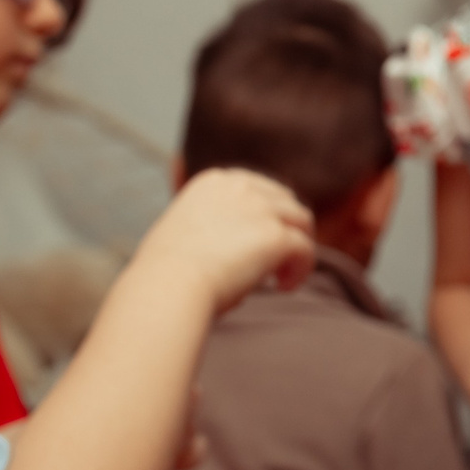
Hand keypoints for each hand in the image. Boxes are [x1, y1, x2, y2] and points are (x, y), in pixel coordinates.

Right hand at [133, 168, 316, 315]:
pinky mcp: (276, 235)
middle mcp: (240, 186)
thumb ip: (210, 228)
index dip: (266, 213)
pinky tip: (285, 287)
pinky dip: (301, 268)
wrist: (166, 287)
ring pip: (301, 221)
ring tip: (283, 276)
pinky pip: (305, 248)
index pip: (257, 188)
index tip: (262, 238)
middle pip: (284, 200)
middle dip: (286, 227)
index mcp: (213, 182)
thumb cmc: (165, 274)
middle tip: (278, 259)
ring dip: (297, 246)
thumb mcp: (182, 233)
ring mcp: (261, 208)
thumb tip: (236, 250)